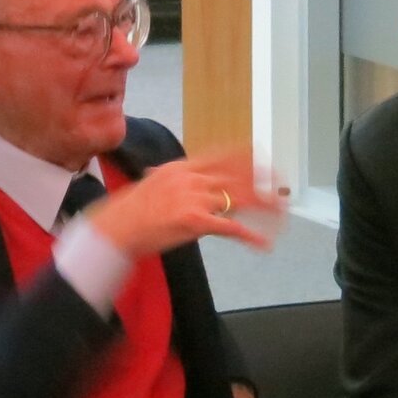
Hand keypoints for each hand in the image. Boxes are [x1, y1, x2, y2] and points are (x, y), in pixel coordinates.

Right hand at [88, 151, 281, 258]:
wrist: (114, 229)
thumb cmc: (131, 212)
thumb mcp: (154, 184)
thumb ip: (175, 181)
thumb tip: (183, 181)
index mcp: (182, 168)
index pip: (222, 155)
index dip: (246, 155)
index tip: (263, 154)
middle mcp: (191, 178)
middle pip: (236, 176)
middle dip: (263, 181)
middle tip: (282, 186)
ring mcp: (194, 199)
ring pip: (239, 199)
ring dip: (264, 206)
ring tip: (281, 212)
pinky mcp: (195, 221)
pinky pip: (230, 227)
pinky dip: (250, 236)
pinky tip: (262, 242)